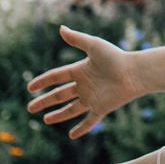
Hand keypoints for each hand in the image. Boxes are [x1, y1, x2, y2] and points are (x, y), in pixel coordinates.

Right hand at [26, 25, 140, 137]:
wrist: (134, 72)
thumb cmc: (116, 57)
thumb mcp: (93, 45)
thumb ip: (77, 39)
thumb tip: (61, 28)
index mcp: (80, 70)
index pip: (57, 77)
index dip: (43, 82)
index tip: (30, 88)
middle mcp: (84, 85)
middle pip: (60, 95)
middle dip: (45, 101)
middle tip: (30, 108)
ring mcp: (92, 98)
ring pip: (71, 109)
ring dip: (58, 115)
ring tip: (46, 120)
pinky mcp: (102, 108)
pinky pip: (89, 121)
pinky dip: (81, 128)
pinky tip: (72, 135)